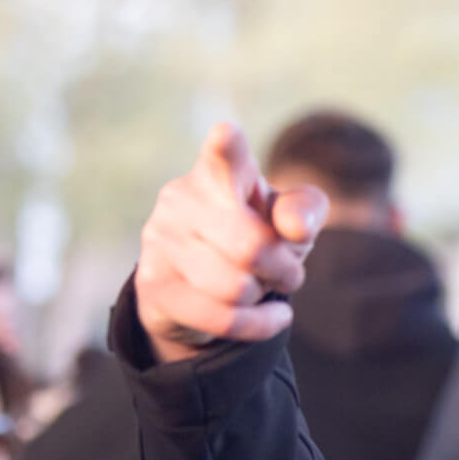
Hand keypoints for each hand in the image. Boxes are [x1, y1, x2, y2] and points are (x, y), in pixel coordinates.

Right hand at [135, 124, 326, 363]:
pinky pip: (222, 318)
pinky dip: (259, 325)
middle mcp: (181, 198)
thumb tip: (294, 229)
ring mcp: (160, 241)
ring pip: (235, 287)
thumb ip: (305, 211)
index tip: (227, 134)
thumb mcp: (289, 220)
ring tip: (261, 287)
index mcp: (219, 173)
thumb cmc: (255, 236)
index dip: (227, 147)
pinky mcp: (153, 285)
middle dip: (284, 270)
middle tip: (288, 272)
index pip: (224, 157)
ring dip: (263, 295)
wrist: (202, 285)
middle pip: (251, 248)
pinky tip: (271, 317)